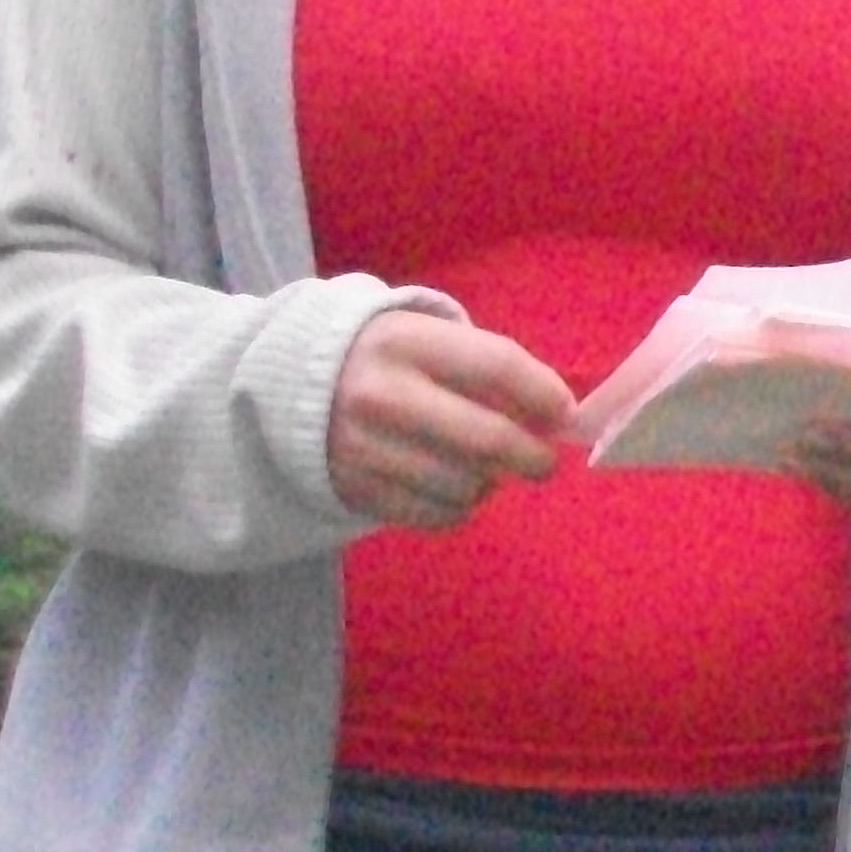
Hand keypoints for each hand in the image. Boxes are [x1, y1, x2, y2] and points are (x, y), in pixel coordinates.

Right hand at [328, 310, 572, 527]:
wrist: (285, 386)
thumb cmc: (382, 358)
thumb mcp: (423, 337)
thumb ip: (484, 366)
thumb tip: (555, 415)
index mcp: (406, 342)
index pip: (498, 365)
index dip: (545, 393)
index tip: (566, 413)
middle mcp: (383, 395)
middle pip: (488, 438)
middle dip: (533, 455)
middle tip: (544, 461)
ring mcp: (367, 448)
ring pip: (466, 484)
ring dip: (490, 482)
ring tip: (484, 468)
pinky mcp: (358, 490)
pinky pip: (436, 514)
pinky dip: (459, 506)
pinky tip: (454, 487)